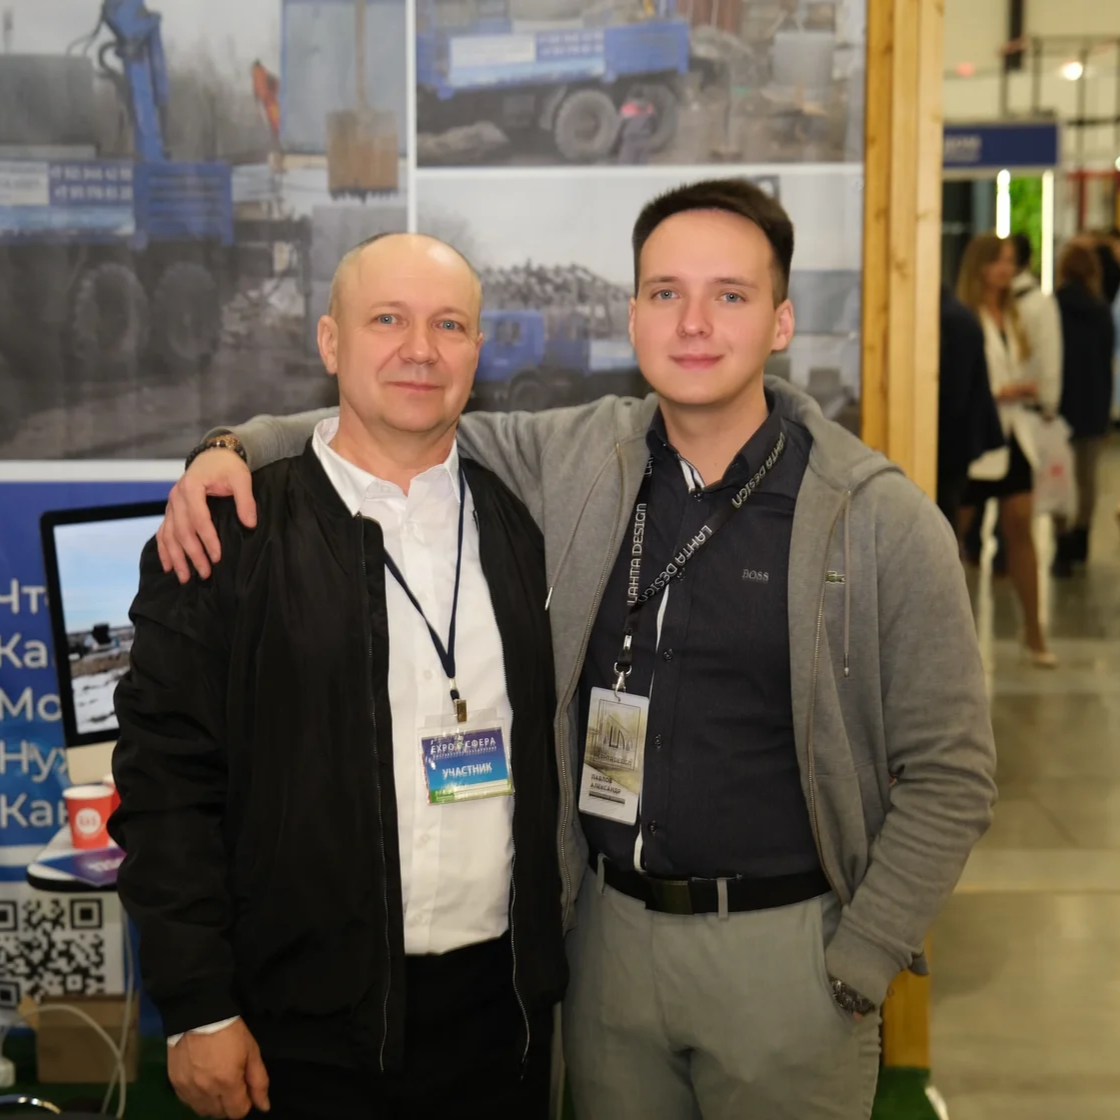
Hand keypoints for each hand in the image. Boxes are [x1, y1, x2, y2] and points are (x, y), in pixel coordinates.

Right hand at [157, 449, 255, 583]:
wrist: (214, 454)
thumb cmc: (229, 466)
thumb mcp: (242, 478)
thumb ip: (246, 500)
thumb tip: (250, 524)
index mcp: (192, 487)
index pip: (199, 519)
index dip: (208, 540)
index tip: (217, 557)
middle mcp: (176, 496)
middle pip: (182, 530)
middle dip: (192, 554)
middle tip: (205, 574)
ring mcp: (171, 504)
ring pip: (169, 534)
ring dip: (176, 557)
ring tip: (184, 578)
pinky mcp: (171, 509)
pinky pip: (163, 531)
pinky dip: (164, 549)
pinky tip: (168, 566)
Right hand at [168, 1019, 269, 1117]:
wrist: (198, 1015)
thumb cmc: (230, 1031)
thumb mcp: (251, 1051)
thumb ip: (259, 1081)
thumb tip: (264, 1106)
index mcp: (228, 1083)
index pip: (237, 1112)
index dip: (245, 1103)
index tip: (245, 1089)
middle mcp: (206, 1091)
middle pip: (220, 1114)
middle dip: (229, 1103)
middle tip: (232, 1083)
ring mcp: (188, 1089)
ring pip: (203, 1111)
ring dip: (213, 1103)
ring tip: (217, 1083)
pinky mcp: (175, 1084)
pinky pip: (188, 1102)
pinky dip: (197, 1098)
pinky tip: (202, 1082)